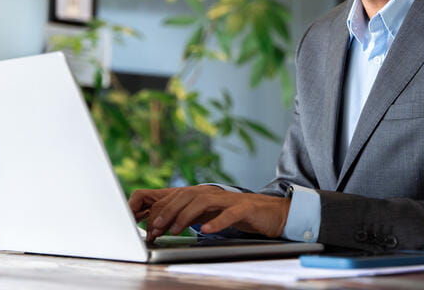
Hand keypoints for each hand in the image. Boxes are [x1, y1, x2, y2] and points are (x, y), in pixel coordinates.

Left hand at [128, 185, 290, 243]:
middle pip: (187, 195)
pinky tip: (206, 230)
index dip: (162, 210)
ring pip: (204, 201)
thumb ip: (193, 215)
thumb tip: (167, 224)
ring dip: (186, 215)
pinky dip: (217, 221)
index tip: (150, 227)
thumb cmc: (240, 214)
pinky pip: (229, 213)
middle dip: (168, 211)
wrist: (273, 213)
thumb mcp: (213, 213)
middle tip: (156, 228)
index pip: (178, 197)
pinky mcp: (245, 209)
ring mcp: (230, 200)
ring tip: (175, 229)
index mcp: (206, 194)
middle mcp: (216, 193)